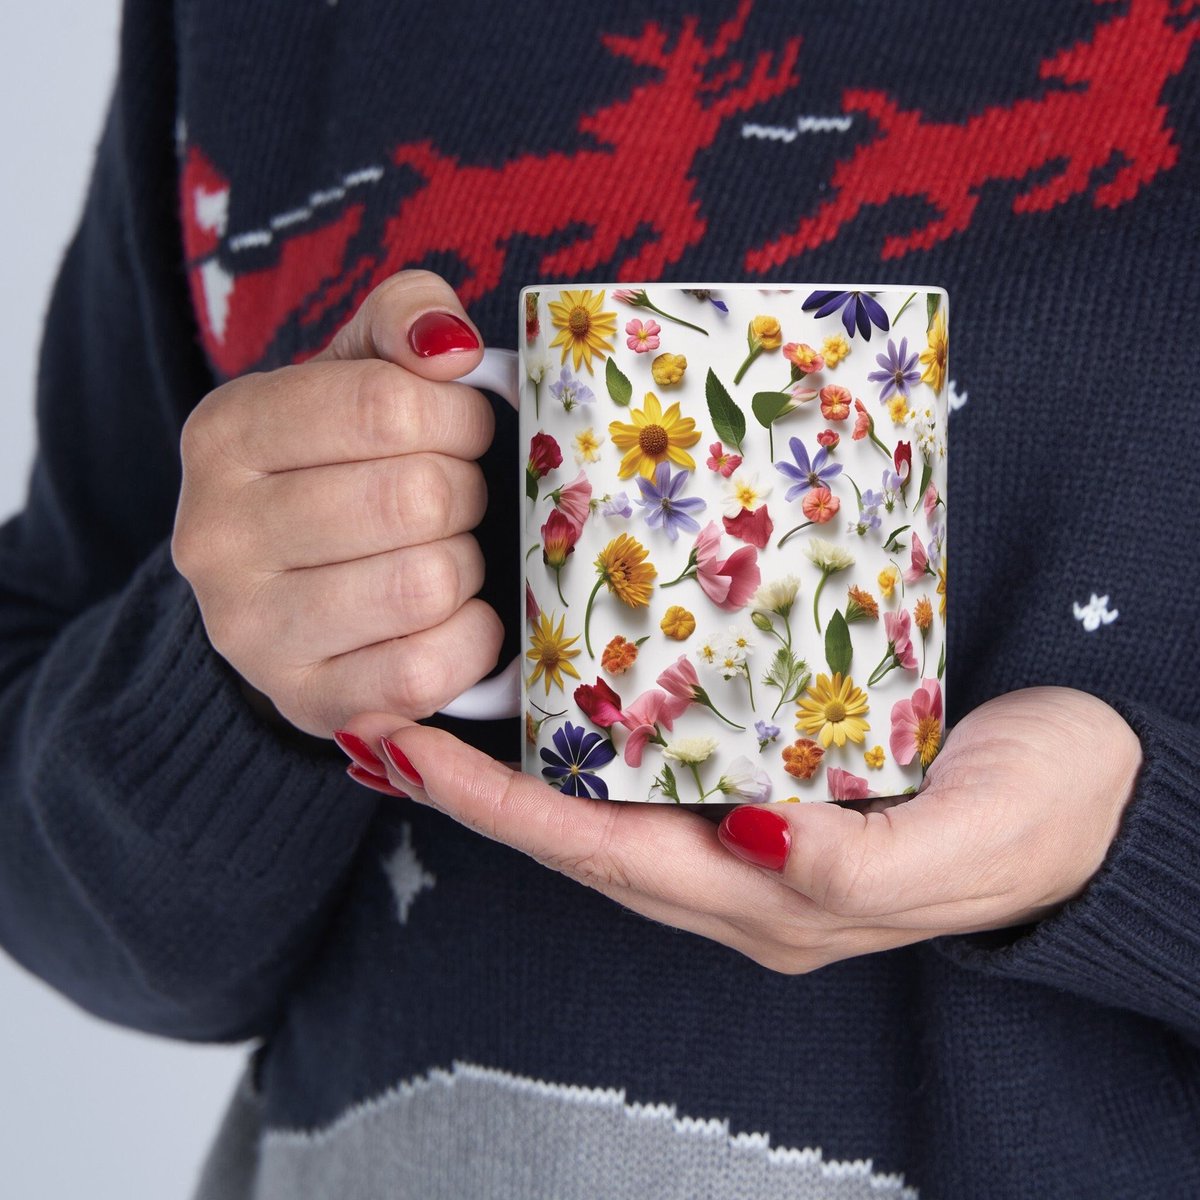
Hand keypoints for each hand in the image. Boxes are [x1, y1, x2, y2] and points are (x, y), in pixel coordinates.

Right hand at [172, 270, 501, 737]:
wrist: (285, 590)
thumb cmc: (338, 466)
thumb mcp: (356, 371)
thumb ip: (404, 319)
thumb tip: (451, 346)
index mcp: (226, 433)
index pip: (387, 406)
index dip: (458, 418)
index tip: (461, 431)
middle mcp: (216, 535)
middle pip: (416, 498)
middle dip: (466, 493)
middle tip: (454, 499)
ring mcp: (251, 631)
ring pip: (426, 584)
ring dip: (466, 566)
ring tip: (444, 554)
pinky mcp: (306, 702)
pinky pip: (427, 670)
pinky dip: (470, 639)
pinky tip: (451, 616)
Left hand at [337, 687, 1142, 971]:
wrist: (1102, 796)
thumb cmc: (1043, 820)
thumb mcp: (966, 843)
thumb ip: (859, 864)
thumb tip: (754, 837)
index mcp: (774, 900)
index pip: (604, 855)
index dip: (500, 811)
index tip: (409, 755)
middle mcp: (743, 872)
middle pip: (581, 834)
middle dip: (477, 790)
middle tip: (387, 720)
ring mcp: (755, 829)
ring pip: (611, 802)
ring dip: (521, 765)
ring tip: (444, 706)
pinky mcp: (779, 778)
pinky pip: (662, 766)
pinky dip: (596, 736)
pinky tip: (567, 692)